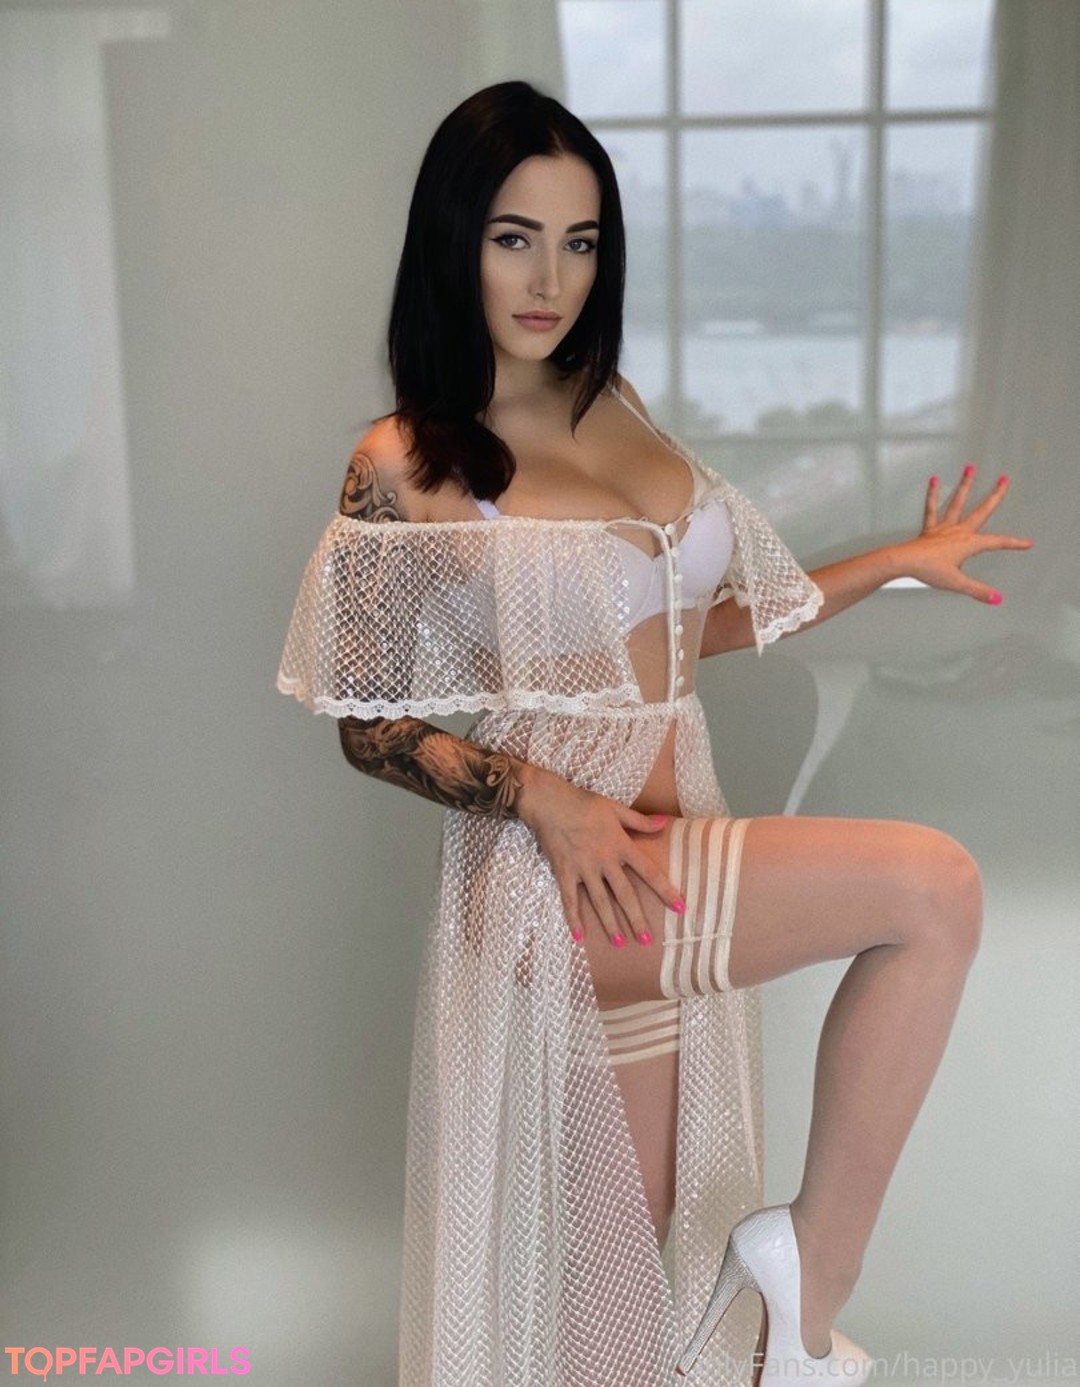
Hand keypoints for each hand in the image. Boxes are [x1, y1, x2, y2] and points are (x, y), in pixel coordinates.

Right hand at [516, 769, 681, 945]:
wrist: (550, 802)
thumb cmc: (584, 803)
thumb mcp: (615, 808)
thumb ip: (640, 821)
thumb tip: (664, 823)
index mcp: (620, 845)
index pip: (648, 871)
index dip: (665, 890)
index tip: (679, 907)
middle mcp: (604, 861)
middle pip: (624, 894)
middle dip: (636, 919)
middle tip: (646, 941)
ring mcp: (584, 869)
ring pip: (599, 902)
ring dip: (609, 924)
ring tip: (619, 943)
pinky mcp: (564, 872)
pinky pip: (569, 899)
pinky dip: (573, 918)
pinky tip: (579, 937)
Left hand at [893, 465, 1032, 602]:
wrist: (904, 562)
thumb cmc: (929, 570)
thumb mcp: (957, 583)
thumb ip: (978, 591)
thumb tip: (997, 599)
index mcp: (969, 543)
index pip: (997, 542)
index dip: (1014, 544)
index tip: (1027, 543)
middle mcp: (959, 530)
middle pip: (981, 510)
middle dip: (995, 495)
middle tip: (1004, 479)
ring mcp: (944, 527)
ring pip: (957, 502)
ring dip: (965, 485)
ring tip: (970, 468)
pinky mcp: (930, 528)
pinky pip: (932, 508)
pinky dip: (932, 494)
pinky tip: (934, 480)